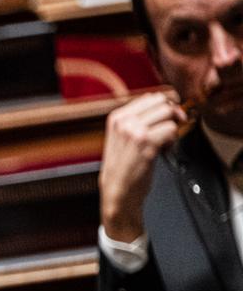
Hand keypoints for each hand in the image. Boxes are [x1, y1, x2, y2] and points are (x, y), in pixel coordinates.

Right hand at [99, 92, 185, 242]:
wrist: (117, 193)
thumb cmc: (124, 168)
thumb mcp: (123, 138)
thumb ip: (139, 120)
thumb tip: (167, 104)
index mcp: (116, 117)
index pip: (151, 97)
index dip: (165, 107)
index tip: (167, 120)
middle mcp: (123, 121)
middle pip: (162, 102)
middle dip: (171, 115)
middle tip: (169, 132)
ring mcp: (133, 130)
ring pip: (169, 113)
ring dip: (172, 128)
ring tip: (164, 143)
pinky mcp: (145, 142)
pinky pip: (171, 129)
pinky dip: (173, 140)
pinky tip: (164, 151)